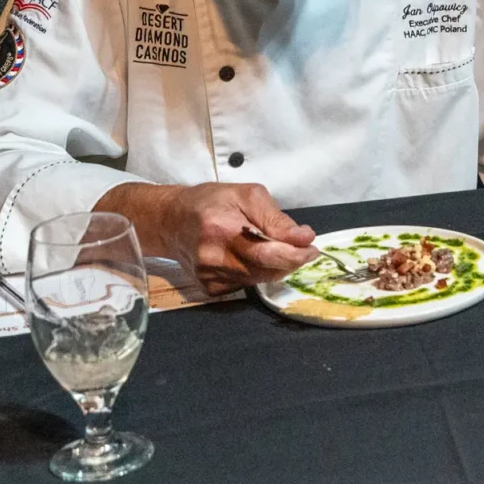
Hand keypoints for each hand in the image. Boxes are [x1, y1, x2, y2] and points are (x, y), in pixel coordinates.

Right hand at [96, 180, 317, 296]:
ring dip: (275, 266)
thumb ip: (276, 219)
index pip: (267, 253)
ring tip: (274, 247)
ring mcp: (208, 276)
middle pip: (265, 270)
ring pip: (258, 279)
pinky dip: (257, 272)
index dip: (295, 254)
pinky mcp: (208, 288)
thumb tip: (304, 237)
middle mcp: (212, 258)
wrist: (171, 221)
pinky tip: (251, 257)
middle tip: (302, 248)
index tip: (312, 247)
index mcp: (221, 230)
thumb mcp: (248, 195)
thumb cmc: (212, 202)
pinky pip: (245, 285)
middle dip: (290, 260)